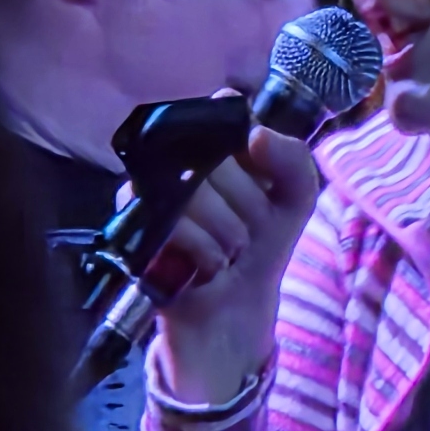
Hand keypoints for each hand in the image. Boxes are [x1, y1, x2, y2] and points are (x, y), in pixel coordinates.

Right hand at [150, 126, 319, 406]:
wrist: (234, 309)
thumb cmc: (261, 246)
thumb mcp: (295, 200)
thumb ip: (294, 160)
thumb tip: (256, 134)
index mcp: (214, 145)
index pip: (227, 121)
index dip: (252, 160)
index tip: (262, 188)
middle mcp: (175, 161)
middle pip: (217, 161)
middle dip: (246, 205)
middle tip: (243, 230)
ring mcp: (150, 193)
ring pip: (198, 193)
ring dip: (227, 232)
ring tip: (226, 250)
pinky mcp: (134, 230)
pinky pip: (174, 225)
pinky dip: (204, 250)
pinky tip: (207, 265)